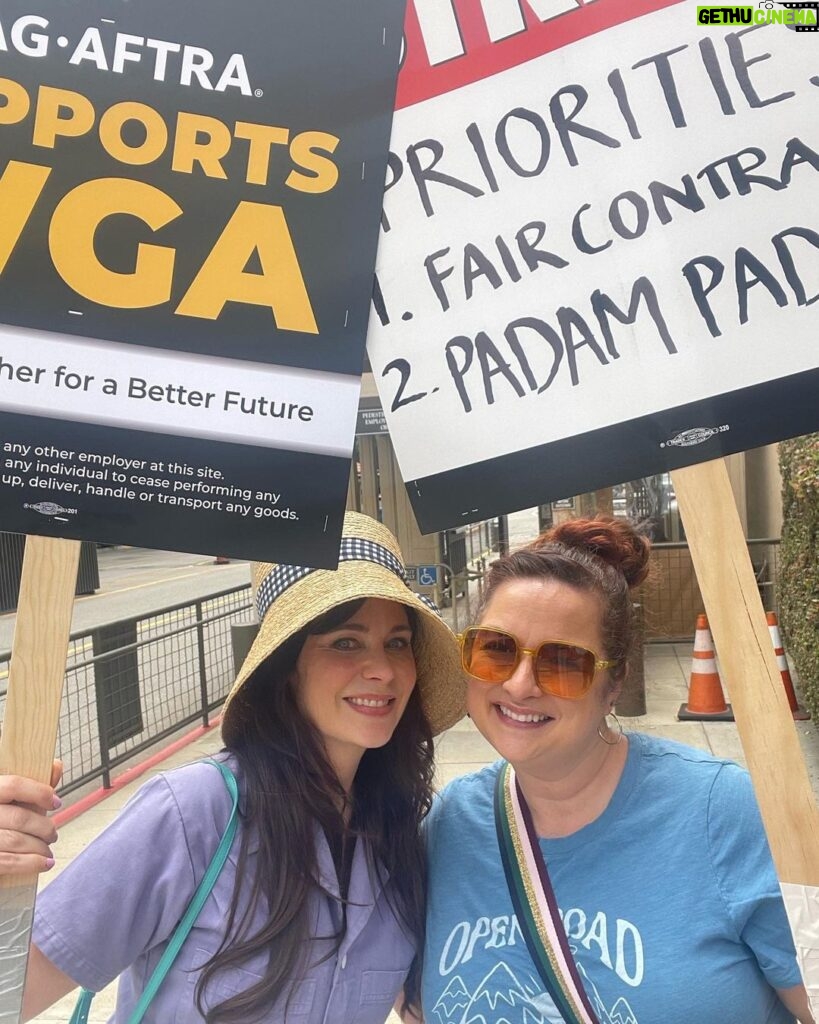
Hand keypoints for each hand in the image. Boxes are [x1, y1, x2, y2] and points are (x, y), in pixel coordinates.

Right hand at [0, 760, 61, 875]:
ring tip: (48, 851)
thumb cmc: (0, 821)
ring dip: (40, 847)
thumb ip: (30, 785)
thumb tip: (55, 766)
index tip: (56, 802)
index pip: (13, 785)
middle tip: (52, 834)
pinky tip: (43, 864)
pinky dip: (31, 863)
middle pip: (19, 817)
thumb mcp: (9, 799)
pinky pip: (8, 861)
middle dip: (44, 827)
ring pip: (16, 840)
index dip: (39, 792)